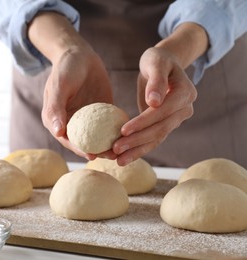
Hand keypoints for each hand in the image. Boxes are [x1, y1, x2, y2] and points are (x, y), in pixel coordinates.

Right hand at [41, 45, 113, 159]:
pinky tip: (128, 135)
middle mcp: (70, 123)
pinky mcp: (99, 113)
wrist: (80, 55)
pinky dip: (116, 131)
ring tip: (122, 151)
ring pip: (97, 137)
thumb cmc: (66, 68)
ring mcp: (85, 119)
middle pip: (83, 142)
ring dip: (108, 145)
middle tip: (112, 156)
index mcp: (56, 120)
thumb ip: (55, 108)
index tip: (92, 155)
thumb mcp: (59, 86)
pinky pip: (107, 125)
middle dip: (97, 151)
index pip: (67, 140)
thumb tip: (57, 132)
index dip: (79, 149)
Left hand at [113, 47, 196, 165]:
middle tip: (115, 149)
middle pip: (159, 129)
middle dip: (136, 140)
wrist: (164, 65)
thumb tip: (154, 102)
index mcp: (185, 93)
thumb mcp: (156, 61)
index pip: (162, 112)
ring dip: (136, 151)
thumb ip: (156, 80)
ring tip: (118, 160)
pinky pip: (153, 139)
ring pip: (157, 138)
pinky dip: (138, 150)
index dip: (143, 122)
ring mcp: (177, 119)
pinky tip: (123, 158)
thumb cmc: (158, 60)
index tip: (123, 130)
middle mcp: (184, 109)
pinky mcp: (166, 125)